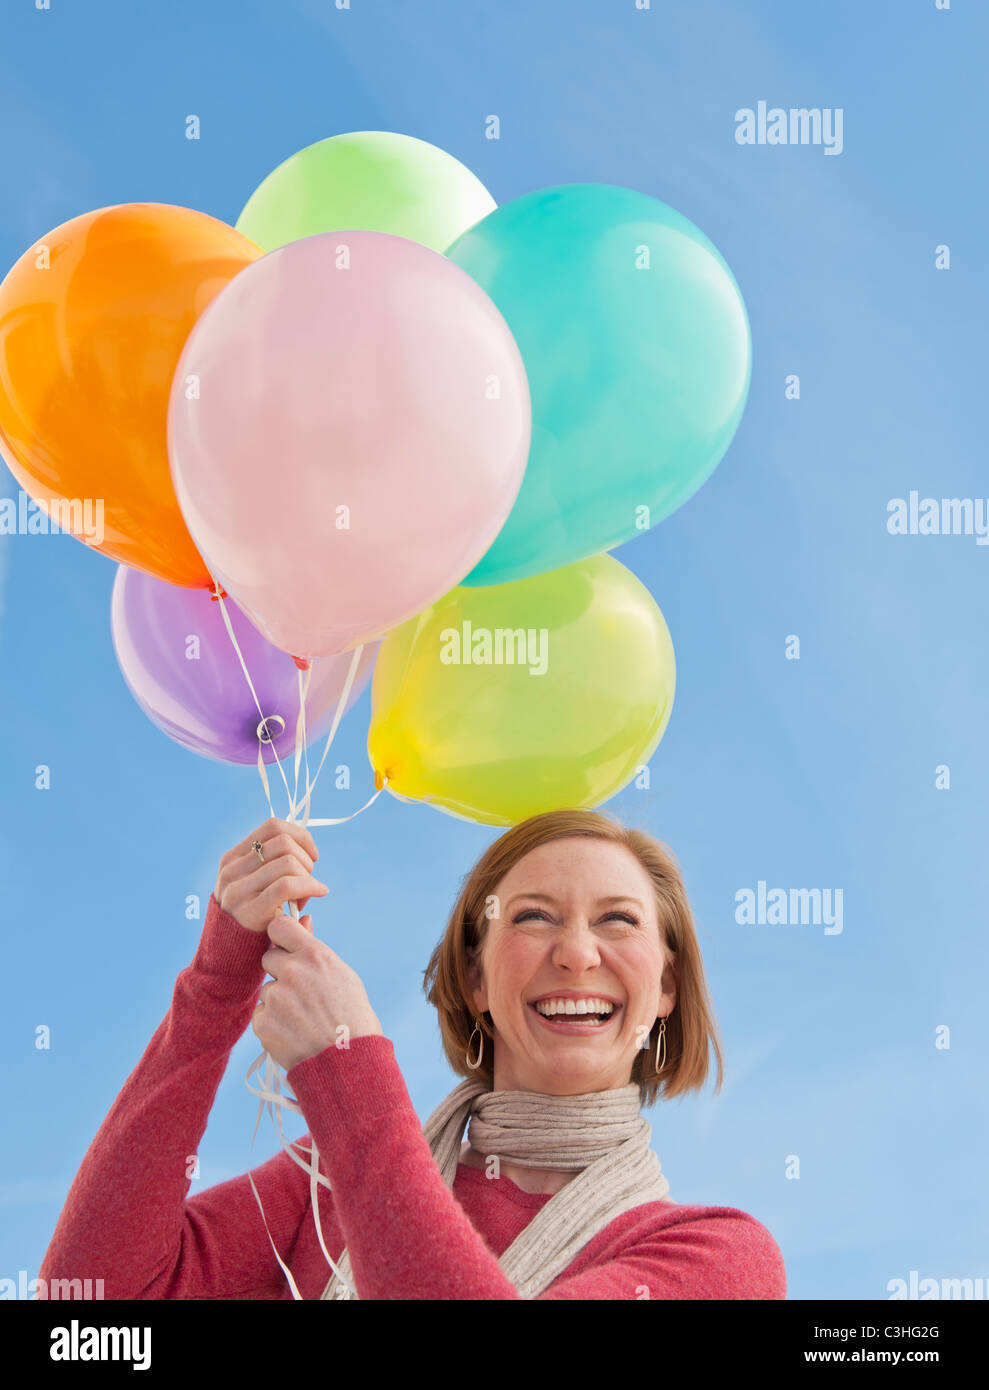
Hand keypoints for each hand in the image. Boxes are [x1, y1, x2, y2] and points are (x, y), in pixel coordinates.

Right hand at [213, 816, 327, 932]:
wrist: (232, 953)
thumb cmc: (254, 916)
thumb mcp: (256, 884)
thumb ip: (274, 863)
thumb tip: (308, 845)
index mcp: (233, 858)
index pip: (272, 826)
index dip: (300, 835)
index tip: (313, 854)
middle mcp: (231, 870)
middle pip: (284, 842)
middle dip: (306, 858)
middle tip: (309, 878)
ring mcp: (238, 890)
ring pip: (288, 862)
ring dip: (308, 875)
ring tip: (309, 891)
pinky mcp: (251, 910)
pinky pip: (287, 885)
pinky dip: (310, 886)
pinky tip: (319, 892)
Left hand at [252, 910, 382, 1069]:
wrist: (349, 1063)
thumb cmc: (351, 1016)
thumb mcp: (341, 974)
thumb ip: (315, 948)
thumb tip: (303, 918)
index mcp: (315, 955)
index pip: (279, 925)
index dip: (281, 936)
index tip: (287, 946)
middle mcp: (292, 972)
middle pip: (269, 958)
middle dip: (280, 971)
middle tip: (301, 993)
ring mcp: (275, 998)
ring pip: (267, 990)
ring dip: (278, 1001)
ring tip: (303, 1019)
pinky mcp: (263, 1023)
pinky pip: (261, 1014)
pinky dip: (272, 1023)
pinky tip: (293, 1033)